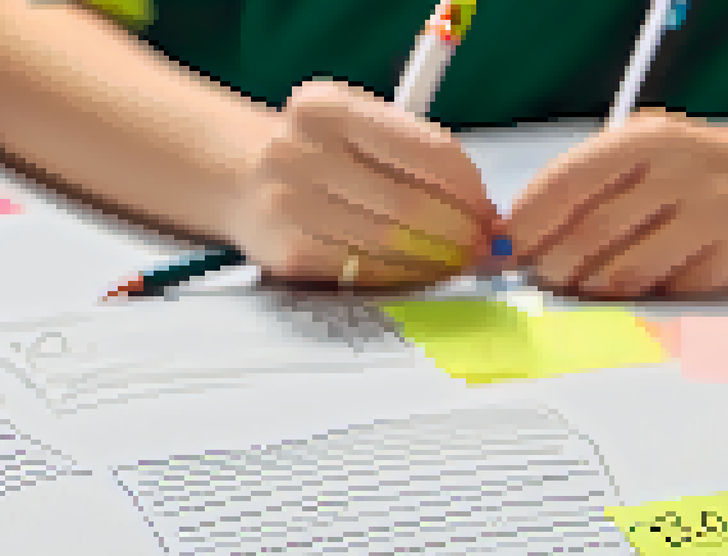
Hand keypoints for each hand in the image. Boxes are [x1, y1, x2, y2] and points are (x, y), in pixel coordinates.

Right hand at [227, 80, 501, 287]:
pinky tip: (419, 270)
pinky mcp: (287, 252)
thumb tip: (483, 210)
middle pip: (409, 205)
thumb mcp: (357, 126)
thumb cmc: (320, 153)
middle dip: (458, 231)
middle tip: (481, 245)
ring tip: (457, 259)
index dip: (468, 188)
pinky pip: (365, 271)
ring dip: (437, 259)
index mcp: (327, 107)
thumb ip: (415, 154)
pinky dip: (403, 275)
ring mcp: (288, 204)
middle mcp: (299, 151)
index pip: (424, 150)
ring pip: (390, 244)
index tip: (486, 208)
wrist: (241, 176)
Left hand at [509, 109, 727, 298]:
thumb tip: (516, 236)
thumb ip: (589, 188)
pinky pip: (665, 292)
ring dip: (591, 290)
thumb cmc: (705, 172)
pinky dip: (642, 298)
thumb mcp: (648, 158)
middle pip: (587, 236)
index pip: (565, 184)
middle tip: (543, 280)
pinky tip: (644, 286)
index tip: (499, 252)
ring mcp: (706, 215)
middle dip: (552, 268)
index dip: (524, 224)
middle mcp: (674, 171)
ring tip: (585, 287)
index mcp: (643, 140)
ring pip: (622, 272)